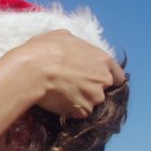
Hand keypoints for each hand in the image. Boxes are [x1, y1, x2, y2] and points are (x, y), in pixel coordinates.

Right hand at [6, 30, 125, 117]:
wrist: (32, 71)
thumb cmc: (45, 50)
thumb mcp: (62, 37)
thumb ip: (76, 46)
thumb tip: (72, 49)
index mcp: (102, 59)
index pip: (118, 76)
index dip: (106, 78)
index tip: (95, 81)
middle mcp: (103, 79)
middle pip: (103, 90)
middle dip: (90, 90)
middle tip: (71, 87)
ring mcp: (94, 97)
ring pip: (90, 102)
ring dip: (79, 100)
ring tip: (60, 94)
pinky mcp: (82, 110)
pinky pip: (78, 113)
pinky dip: (69, 110)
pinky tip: (56, 101)